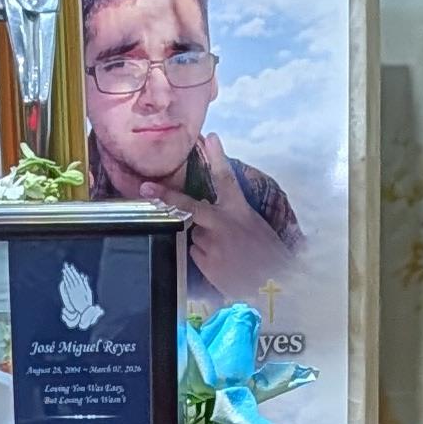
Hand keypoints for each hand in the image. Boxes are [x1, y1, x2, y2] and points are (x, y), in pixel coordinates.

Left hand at [177, 140, 294, 299]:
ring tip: (228, 253)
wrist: (276, 286)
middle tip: (146, 189)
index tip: (210, 137)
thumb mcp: (255, 227)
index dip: (217, 157)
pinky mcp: (207, 263)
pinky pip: (196, 254)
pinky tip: (224, 265)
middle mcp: (223, 224)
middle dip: (166, 197)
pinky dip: (206, 258)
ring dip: (204, 241)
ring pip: (195, 236)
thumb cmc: (269, 256)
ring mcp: (213, 244)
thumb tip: (208, 218)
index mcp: (240, 211)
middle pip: (189, 206)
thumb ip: (232, 217)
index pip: (226, 179)